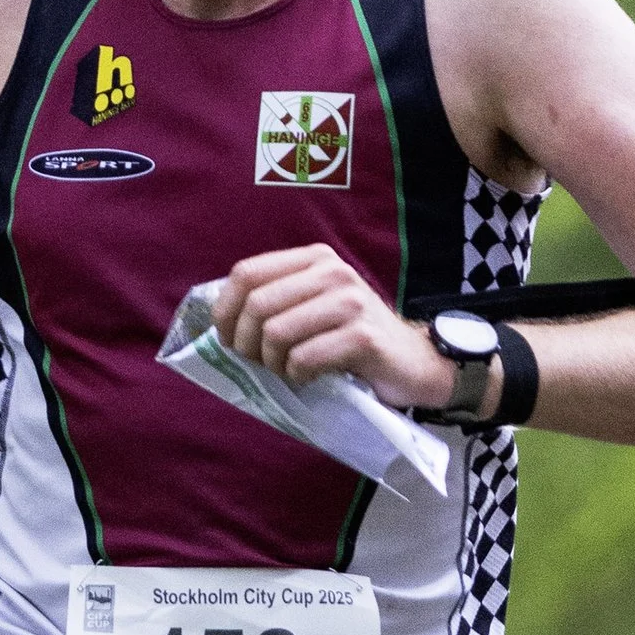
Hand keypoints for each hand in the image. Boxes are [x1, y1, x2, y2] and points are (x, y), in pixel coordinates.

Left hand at [212, 242, 461, 411]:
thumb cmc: (352, 338)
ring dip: (273, 363)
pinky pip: (304, 358)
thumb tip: (221, 318)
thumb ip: (275, 300)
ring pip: (276, 333)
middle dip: (247, 343)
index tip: (229, 339)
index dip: (226, 310)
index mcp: (314, 258)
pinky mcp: (362, 336)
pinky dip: (298, 375)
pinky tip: (311, 377)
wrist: (414, 363)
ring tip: (289, 370)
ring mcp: (350, 302)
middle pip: (257, 305)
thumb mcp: (313, 306)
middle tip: (261, 363)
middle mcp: (332, 271)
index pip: (246, 273)